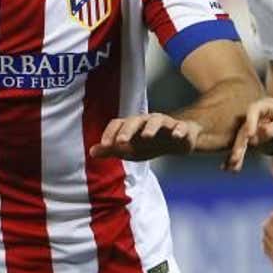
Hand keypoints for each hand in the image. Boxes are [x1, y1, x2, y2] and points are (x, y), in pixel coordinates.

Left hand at [88, 113, 202, 160]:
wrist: (178, 141)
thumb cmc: (150, 144)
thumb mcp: (130, 149)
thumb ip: (112, 150)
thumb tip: (91, 152)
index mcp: (133, 126)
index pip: (118, 123)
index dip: (110, 133)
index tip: (105, 145)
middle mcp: (147, 121)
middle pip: (135, 120)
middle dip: (128, 130)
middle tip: (121, 142)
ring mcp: (165, 123)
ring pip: (157, 120)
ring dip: (151, 128)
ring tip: (147, 137)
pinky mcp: (181, 128)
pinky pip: (180, 127)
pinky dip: (178, 130)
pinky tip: (176, 136)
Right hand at [227, 98, 272, 170]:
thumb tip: (260, 132)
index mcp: (266, 106)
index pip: (254, 109)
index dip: (250, 121)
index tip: (249, 135)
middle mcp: (254, 115)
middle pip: (244, 127)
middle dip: (240, 143)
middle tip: (237, 157)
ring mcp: (250, 127)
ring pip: (241, 139)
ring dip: (236, 152)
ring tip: (234, 166)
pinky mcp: (249, 139)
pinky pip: (241, 148)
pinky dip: (235, 157)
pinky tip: (227, 168)